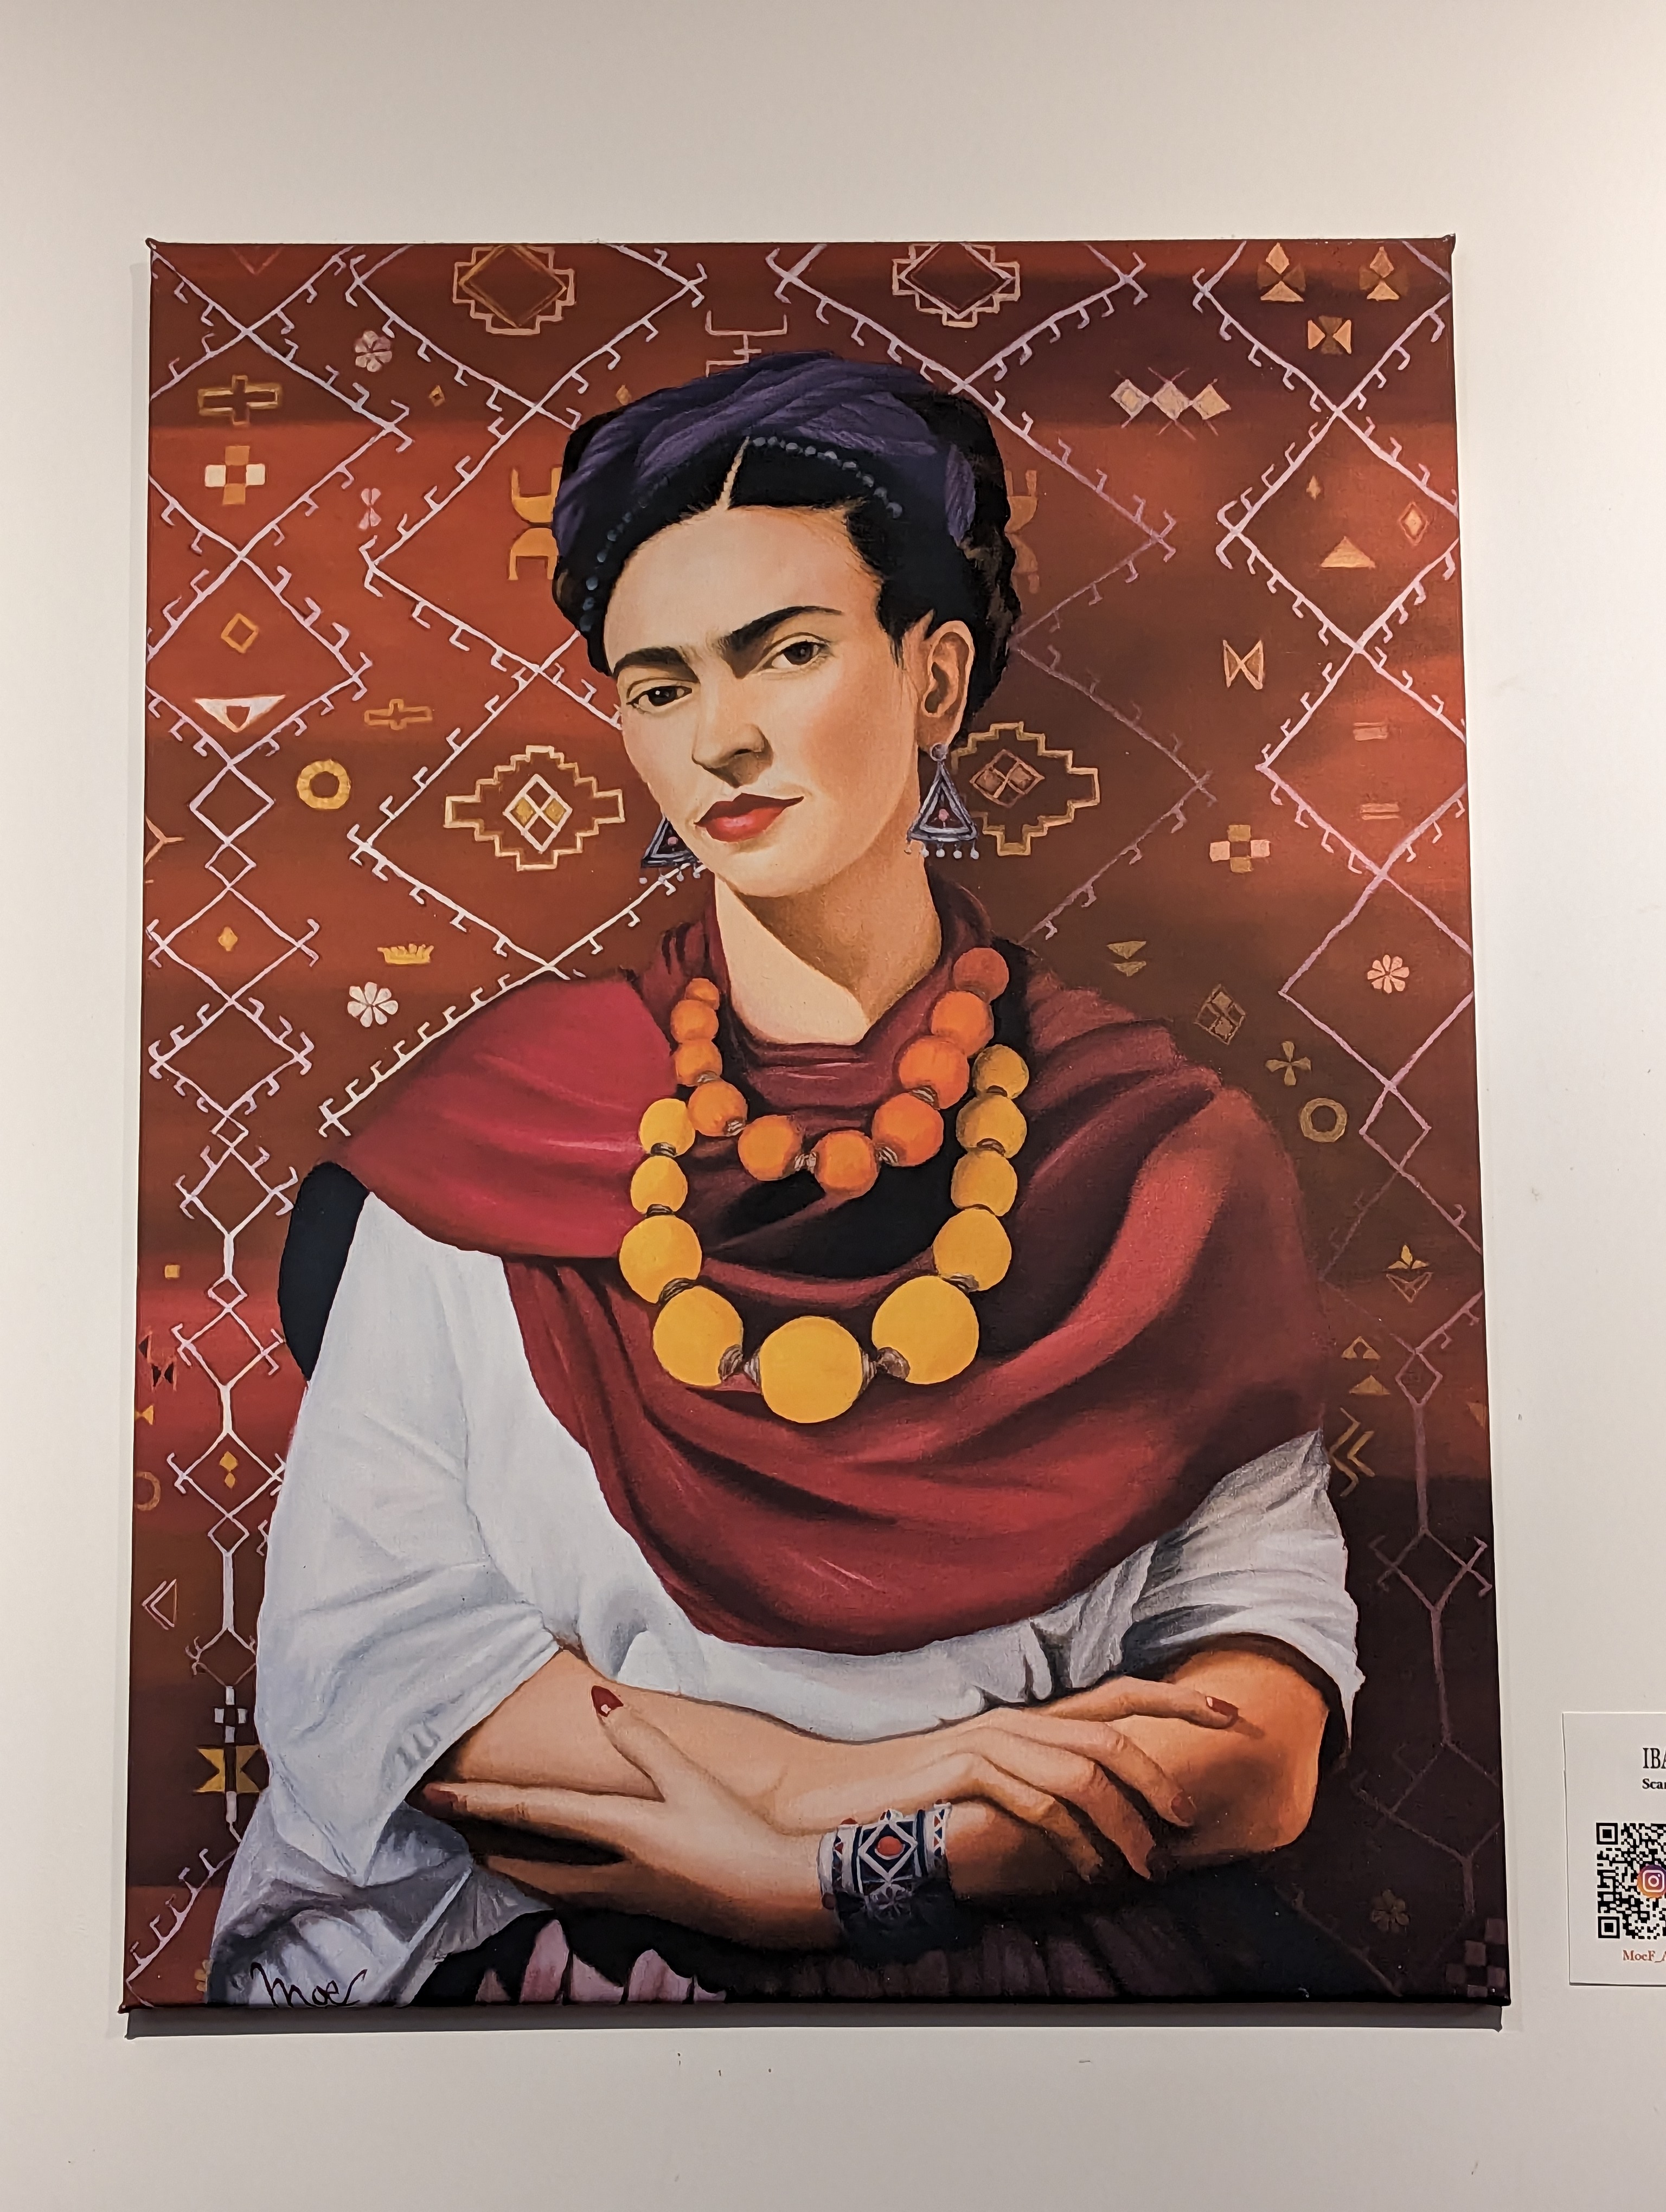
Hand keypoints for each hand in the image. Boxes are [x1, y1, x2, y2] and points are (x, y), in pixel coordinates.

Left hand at [422, 1687, 832, 1951]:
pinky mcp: (648, 1907)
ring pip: (553, 1884)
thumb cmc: (739, 1839)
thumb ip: (643, 1739)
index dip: (480, 1801)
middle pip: (531, 1862)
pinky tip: (560, 1871)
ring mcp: (628, 1897)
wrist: (782, 1899)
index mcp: (621, 1832)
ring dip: (516, 1864)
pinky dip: (553, 1877)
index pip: (534, 1812)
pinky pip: (581, 1893)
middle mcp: (612, 1872)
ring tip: (489, 1850)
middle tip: (450, 1829)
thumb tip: (598, 1700)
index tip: (434, 1796)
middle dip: (486, 1843)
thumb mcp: (692, 1781)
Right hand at [775, 1678, 1238, 1884]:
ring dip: (1122, 1821)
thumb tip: (1105, 1822)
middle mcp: (1016, 1720)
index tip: (1228, 1711)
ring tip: (1146, 1865)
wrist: (838, 1800)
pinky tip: (1087, 1872)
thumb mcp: (990, 1788)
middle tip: (1189, 1818)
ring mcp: (989, 1741)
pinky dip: (1071, 1839)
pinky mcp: (964, 1770)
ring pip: (1080, 1769)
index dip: (1174, 1698)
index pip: (1116, 1693)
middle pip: (1109, 1730)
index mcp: (1029, 1720)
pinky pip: (1036, 1801)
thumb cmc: (919, 1801)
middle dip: (1159, 1770)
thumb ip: (1042, 1789)